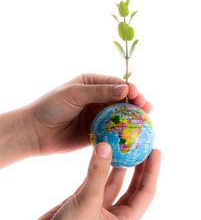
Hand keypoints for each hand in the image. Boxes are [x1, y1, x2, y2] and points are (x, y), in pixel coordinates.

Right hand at [19, 143, 160, 219]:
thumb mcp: (88, 201)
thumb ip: (97, 172)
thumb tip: (106, 144)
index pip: (145, 192)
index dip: (152, 171)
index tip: (156, 150)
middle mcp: (115, 214)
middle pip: (133, 187)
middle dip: (139, 167)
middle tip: (143, 146)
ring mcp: (100, 208)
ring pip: (114, 182)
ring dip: (119, 165)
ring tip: (125, 146)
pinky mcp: (85, 203)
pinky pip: (97, 181)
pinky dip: (100, 168)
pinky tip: (103, 155)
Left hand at [26, 73, 151, 155]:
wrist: (35, 132)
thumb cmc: (51, 107)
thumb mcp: (75, 94)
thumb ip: (100, 91)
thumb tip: (125, 89)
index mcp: (91, 84)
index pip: (115, 84)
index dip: (129, 89)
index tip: (138, 95)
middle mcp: (96, 98)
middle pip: (121, 100)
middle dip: (135, 103)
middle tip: (147, 108)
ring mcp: (96, 116)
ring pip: (119, 116)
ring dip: (132, 118)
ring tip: (146, 121)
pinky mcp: (95, 132)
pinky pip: (112, 131)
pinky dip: (123, 133)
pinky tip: (133, 135)